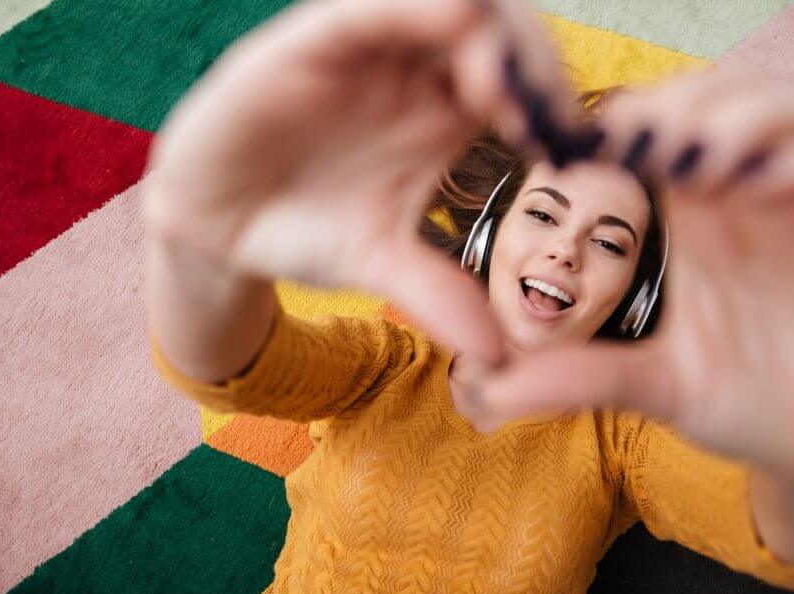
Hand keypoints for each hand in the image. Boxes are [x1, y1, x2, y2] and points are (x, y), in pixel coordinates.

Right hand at [142, 0, 576, 363]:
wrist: (219, 227)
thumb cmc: (308, 231)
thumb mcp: (383, 264)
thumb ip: (440, 295)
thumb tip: (501, 359)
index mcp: (450, 113)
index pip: (525, 85)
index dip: (557, 109)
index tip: (574, 157)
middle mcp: (420, 71)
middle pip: (503, 36)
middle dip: (536, 68)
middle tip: (545, 123)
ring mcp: (372, 49)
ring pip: (451, 8)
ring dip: (492, 39)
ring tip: (507, 94)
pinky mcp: (315, 40)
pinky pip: (372, 9)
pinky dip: (416, 9)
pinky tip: (454, 19)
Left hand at [474, 65, 793, 492]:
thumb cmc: (744, 401)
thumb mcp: (656, 385)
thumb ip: (582, 376)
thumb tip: (484, 388)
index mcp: (700, 215)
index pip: (665, 133)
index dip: (624, 122)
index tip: (576, 141)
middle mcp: (757, 197)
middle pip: (726, 102)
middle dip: (680, 103)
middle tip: (634, 135)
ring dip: (740, 118)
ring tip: (691, 154)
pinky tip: (760, 185)